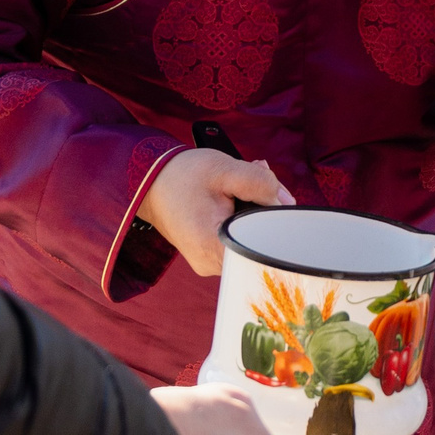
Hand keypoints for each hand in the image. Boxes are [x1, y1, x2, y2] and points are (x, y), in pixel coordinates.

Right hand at [137, 150, 291, 276]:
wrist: (147, 182)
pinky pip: (234, 239)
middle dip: (263, 211)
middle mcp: (211, 265)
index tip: (274, 202)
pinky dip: (239, 219)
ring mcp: (208, 263)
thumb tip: (287, 203)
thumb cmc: (182, 175)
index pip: (264, 250)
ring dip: (251, 212)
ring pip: (247, 240)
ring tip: (241, 183)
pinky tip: (234, 196)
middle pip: (257, 243)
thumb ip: (261, 184)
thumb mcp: (224, 170)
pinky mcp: (207, 255)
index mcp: (214, 248)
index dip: (276, 225)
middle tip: (258, 177)